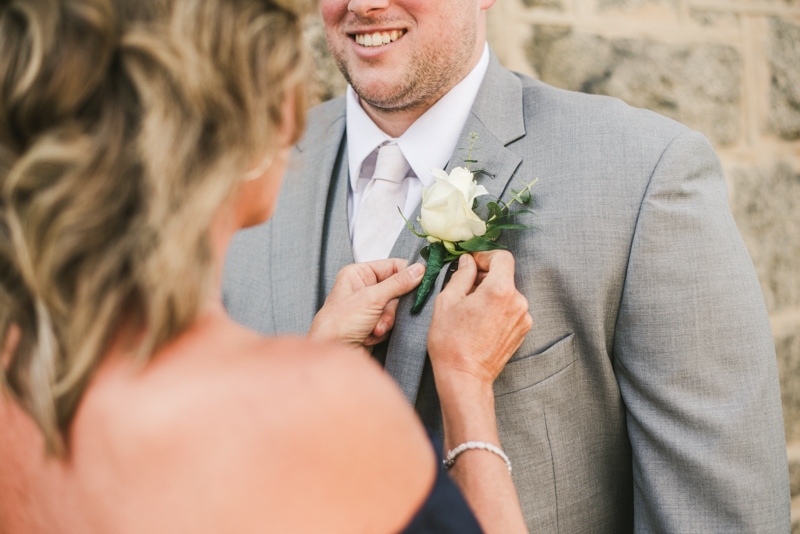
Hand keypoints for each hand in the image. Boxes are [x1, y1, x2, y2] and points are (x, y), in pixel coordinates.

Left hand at [308, 259, 424, 346]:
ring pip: (395, 308)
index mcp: (358, 274)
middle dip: (392, 307)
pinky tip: (371, 335)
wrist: (333, 353)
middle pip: (396, 290)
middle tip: (385, 314)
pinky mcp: (372, 323)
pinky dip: (383, 330)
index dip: (407, 274)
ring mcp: (368, 306)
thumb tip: (419, 270)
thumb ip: (398, 283)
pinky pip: (390, 321)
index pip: (392, 266)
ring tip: (375, 328)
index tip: (422, 281)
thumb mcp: (371, 298)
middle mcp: (363, 287)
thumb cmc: (340, 322)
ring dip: (387, 320)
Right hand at [427, 251, 531, 390]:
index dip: (485, 256)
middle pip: (504, 276)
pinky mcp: (522, 331)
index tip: (471, 263)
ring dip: (490, 293)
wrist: (464, 377)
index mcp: (500, 289)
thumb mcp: (447, 301)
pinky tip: (479, 321)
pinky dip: (496, 308)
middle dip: (484, 277)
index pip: (502, 257)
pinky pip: (510, 309)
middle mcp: (518, 302)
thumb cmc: (451, 342)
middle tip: (463, 288)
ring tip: (469, 309)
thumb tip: (468, 262)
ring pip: (506, 293)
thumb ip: (461, 275)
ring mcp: (523, 318)